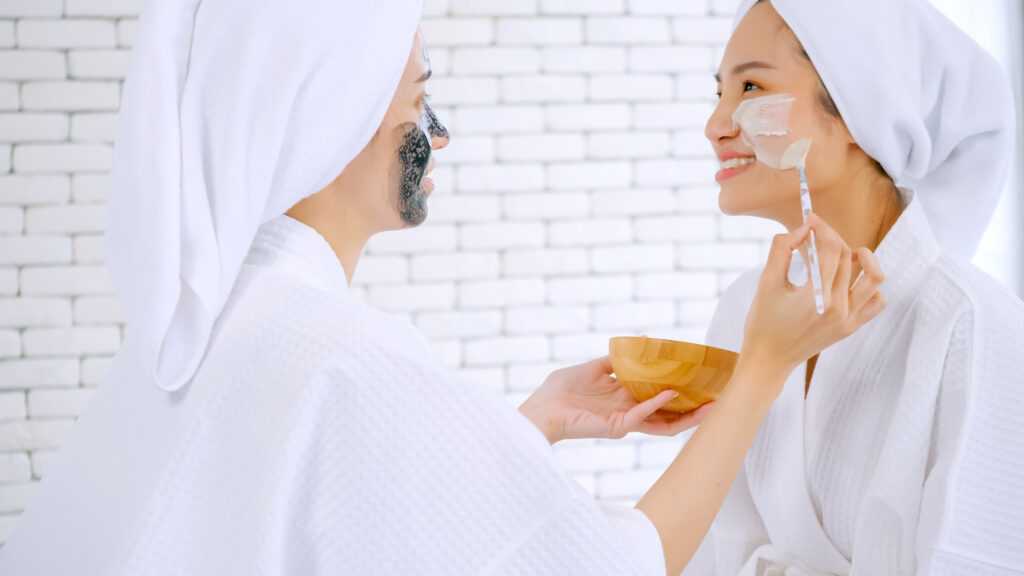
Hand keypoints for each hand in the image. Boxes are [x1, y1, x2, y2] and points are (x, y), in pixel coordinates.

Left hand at [518, 356, 712, 443]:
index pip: (660, 401)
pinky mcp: (614, 428)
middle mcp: (629, 413)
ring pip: (662, 422)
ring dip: (686, 414)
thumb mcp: (594, 368)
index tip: (701, 384)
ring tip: (708, 404)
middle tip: (717, 399)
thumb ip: (617, 360)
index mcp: (625, 401)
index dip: (681, 394)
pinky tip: (670, 392)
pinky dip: (656, 405)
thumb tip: (640, 343)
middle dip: (694, 410)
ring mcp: (624, 423)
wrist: (540, 408)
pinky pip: (640, 416)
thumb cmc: (561, 391)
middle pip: (669, 416)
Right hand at [739, 213, 886, 398]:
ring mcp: (849, 319)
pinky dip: (870, 287)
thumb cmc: (763, 323)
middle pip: (846, 258)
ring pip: (873, 278)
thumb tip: (802, 229)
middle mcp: (839, 308)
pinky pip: (876, 302)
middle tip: (815, 234)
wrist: (768, 359)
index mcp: (817, 297)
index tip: (810, 220)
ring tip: (851, 253)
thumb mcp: (766, 282)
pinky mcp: (852, 327)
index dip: (822, 228)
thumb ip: (782, 250)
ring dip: (865, 259)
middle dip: (832, 238)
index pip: (830, 249)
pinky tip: (851, 281)